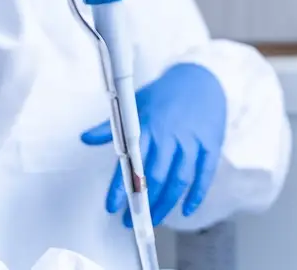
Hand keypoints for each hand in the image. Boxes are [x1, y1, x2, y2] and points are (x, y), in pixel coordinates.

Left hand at [82, 62, 226, 226]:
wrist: (202, 77)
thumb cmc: (165, 94)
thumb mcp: (136, 104)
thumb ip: (111, 126)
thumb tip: (85, 138)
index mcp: (149, 125)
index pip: (131, 161)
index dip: (120, 186)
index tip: (111, 206)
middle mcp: (171, 135)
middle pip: (156, 175)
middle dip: (143, 201)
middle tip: (130, 219)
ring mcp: (192, 141)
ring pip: (179, 179)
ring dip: (166, 203)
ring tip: (155, 219)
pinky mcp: (211, 145)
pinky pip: (205, 175)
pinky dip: (196, 194)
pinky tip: (186, 209)